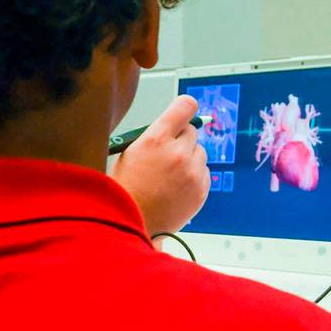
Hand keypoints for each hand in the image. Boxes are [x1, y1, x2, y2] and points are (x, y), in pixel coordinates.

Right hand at [109, 95, 209, 235]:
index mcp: (155, 139)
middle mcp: (177, 153)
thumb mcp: (131, 153)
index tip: (185, 110)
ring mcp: (192, 172)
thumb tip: (174, 126)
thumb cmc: (127, 188)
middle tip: (167, 154)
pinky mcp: (201, 189)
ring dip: (189, 159)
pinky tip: (176, 186)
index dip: (185, 107)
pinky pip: (204, 172)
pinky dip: (194, 176)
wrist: (132, 223)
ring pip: (200, 152)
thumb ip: (155, 136)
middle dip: (181, 140)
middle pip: (192, 132)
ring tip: (169, 175)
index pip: (184, 107)